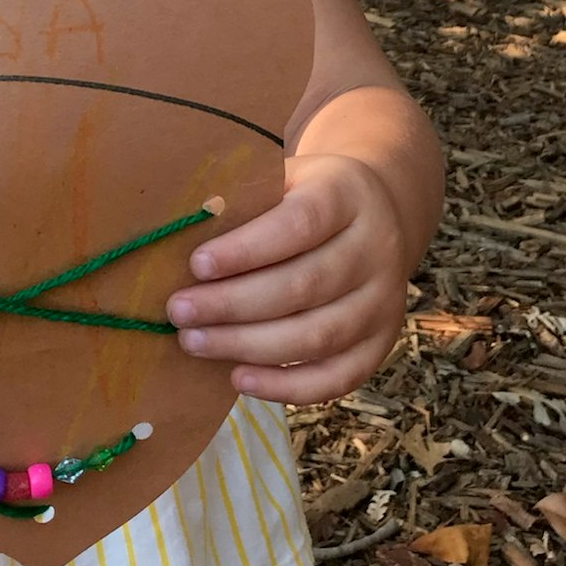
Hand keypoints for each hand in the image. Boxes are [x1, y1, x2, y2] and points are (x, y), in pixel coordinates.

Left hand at [165, 154, 408, 404]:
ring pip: (317, 336)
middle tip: (180, 311)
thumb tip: (183, 233)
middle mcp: (376, 249)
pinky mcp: (381, 344)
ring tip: (195, 342)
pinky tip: (239, 378)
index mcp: (348, 196)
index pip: (301, 223)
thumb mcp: (286, 178)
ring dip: (249, 345)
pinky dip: (286, 386)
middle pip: (305, 285)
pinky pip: (336, 378)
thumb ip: (247, 200)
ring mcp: (385, 301)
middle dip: (234, 303)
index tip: (196, 264)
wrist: (378, 214)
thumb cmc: (308, 197)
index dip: (247, 248)